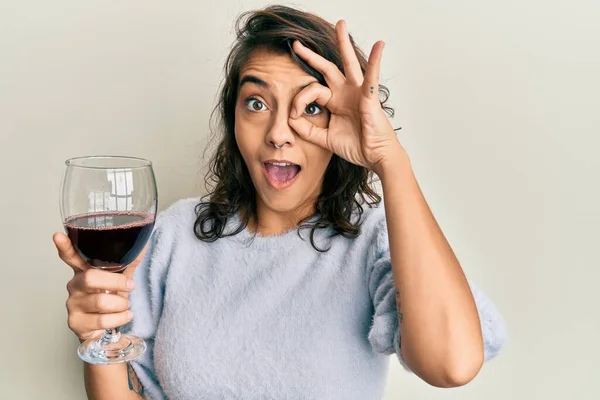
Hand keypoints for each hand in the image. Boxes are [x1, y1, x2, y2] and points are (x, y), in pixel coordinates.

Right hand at [53, 232, 143, 341]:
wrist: (103, 328)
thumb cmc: (109, 298)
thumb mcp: (120, 278)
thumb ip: (130, 262)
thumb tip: (144, 243)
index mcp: (84, 270)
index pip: (71, 256)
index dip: (65, 246)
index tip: (58, 235)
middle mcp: (75, 285)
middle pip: (91, 278)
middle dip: (117, 282)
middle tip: (130, 286)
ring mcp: (73, 304)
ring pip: (100, 301)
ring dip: (121, 304)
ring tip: (125, 305)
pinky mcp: (76, 322)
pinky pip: (103, 320)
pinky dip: (120, 318)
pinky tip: (124, 316)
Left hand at [288, 20, 401, 173]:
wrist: (375, 157)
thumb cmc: (357, 146)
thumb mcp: (325, 139)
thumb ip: (307, 130)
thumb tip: (290, 119)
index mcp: (335, 102)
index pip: (312, 91)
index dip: (299, 99)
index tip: (293, 114)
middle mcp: (345, 93)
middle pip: (327, 69)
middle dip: (311, 56)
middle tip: (297, 44)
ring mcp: (357, 93)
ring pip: (348, 64)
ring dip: (343, 43)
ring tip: (340, 24)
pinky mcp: (369, 97)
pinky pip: (372, 76)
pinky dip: (376, 60)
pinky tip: (379, 45)